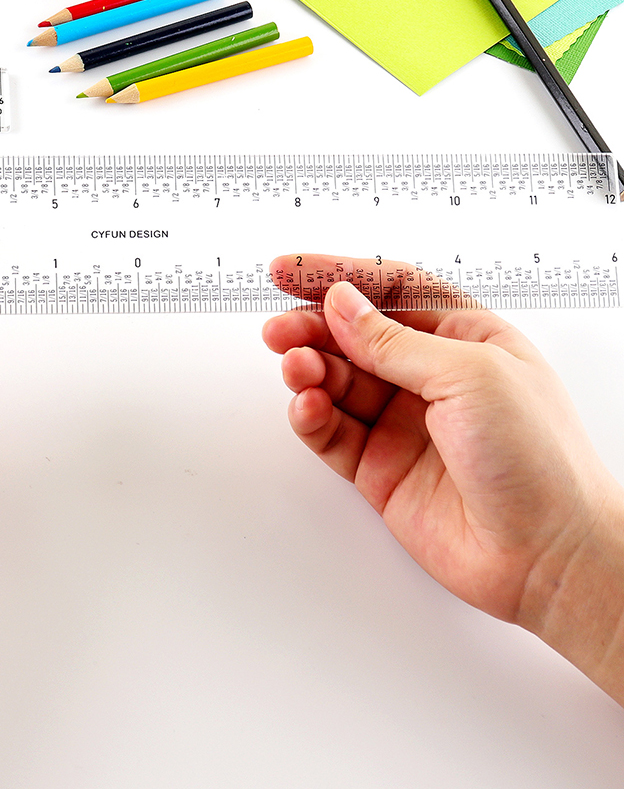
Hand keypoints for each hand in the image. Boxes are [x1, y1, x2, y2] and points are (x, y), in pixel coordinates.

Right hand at [263, 254, 623, 702]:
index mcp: (465, 338)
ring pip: (336, 382)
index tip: (289, 272)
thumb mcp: (470, 376)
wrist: (548, 557)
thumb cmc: (540, 462)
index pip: (390, 290)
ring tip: (298, 370)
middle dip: (311, 328)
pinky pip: (332, 431)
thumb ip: (394, 341)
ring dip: (309, 371)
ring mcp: (403, 422)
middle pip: (354, 335)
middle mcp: (431, 377)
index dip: (338, 276)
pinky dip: (312, 417)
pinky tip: (309, 408)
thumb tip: (342, 304)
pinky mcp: (380, 466)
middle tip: (280, 330)